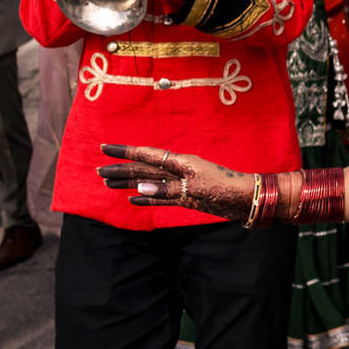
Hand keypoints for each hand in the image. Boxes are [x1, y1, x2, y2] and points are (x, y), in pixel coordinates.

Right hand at [98, 144, 262, 221]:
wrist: (250, 200)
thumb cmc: (226, 188)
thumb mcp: (196, 188)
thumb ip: (167, 189)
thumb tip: (138, 187)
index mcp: (181, 162)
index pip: (147, 155)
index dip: (125, 152)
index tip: (104, 148)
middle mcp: (179, 171)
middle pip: (144, 169)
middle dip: (121, 169)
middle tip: (98, 171)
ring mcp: (183, 185)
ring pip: (150, 183)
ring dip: (129, 183)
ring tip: (108, 183)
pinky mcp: (188, 198)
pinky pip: (162, 197)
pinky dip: (147, 197)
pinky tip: (133, 198)